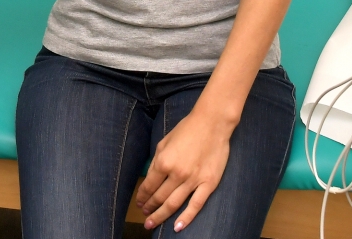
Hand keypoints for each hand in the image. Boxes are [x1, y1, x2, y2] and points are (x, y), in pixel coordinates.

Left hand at [136, 109, 232, 231]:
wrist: (212, 124)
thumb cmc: (187, 130)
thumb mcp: (164, 142)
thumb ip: (156, 161)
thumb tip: (150, 179)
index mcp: (164, 162)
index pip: (149, 185)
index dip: (142, 196)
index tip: (139, 202)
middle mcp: (177, 174)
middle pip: (159, 197)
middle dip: (149, 208)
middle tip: (144, 216)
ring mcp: (193, 180)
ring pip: (173, 204)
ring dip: (161, 216)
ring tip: (152, 223)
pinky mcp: (208, 184)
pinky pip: (196, 205)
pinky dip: (186, 218)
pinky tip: (177, 227)